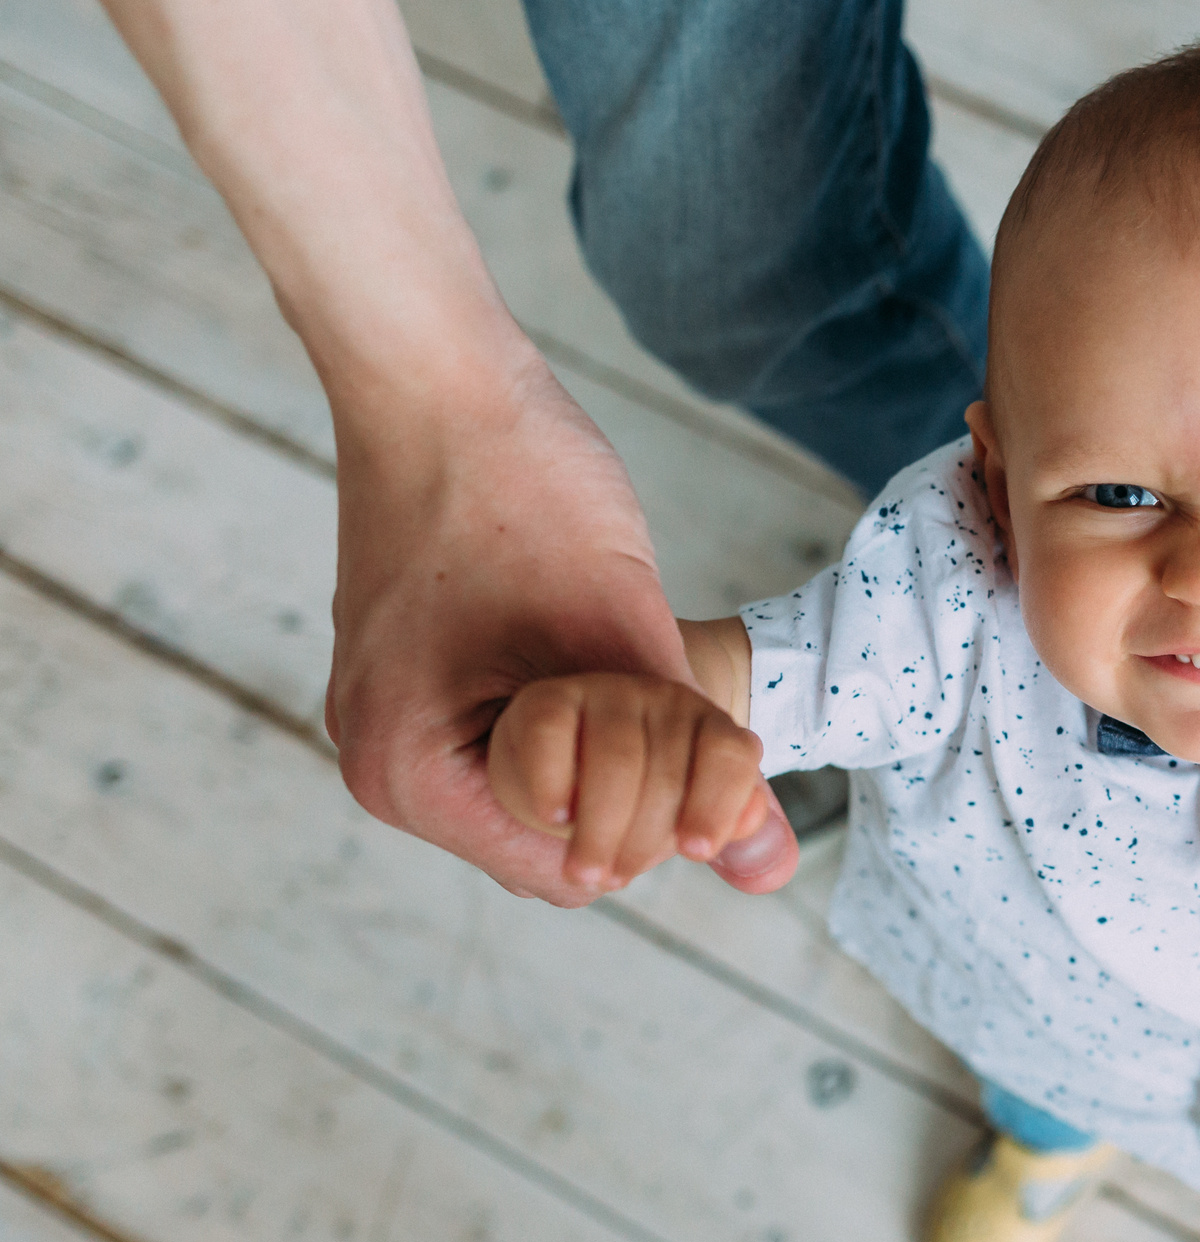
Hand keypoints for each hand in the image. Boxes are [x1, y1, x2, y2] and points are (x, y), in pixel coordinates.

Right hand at [324, 357, 795, 903]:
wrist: (438, 370)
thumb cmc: (522, 485)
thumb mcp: (631, 634)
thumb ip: (700, 759)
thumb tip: (775, 870)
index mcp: (407, 776)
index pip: (571, 871)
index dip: (658, 821)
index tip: (699, 739)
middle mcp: (381, 762)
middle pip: (554, 838)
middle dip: (637, 785)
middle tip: (678, 691)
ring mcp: (393, 715)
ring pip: (544, 786)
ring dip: (614, 743)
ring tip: (640, 658)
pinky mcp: (416, 672)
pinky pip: (516, 734)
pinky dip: (581, 710)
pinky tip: (607, 645)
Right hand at [487, 672, 774, 891]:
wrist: (562, 770)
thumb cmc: (637, 801)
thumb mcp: (688, 821)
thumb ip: (732, 838)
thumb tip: (770, 875)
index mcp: (712, 729)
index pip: (731, 757)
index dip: (718, 806)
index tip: (696, 851)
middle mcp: (666, 701)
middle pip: (667, 772)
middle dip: (642, 839)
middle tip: (615, 879)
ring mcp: (608, 693)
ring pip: (615, 759)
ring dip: (599, 829)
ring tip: (585, 872)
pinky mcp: (548, 700)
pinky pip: (553, 736)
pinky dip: (551, 785)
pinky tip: (554, 816)